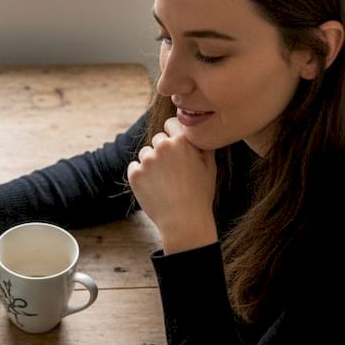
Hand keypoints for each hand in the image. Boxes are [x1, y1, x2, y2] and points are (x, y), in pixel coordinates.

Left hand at [126, 117, 217, 253]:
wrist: (184, 221)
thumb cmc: (200, 194)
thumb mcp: (210, 166)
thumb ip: (202, 143)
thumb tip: (197, 128)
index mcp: (182, 140)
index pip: (170, 123)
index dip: (174, 134)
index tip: (176, 148)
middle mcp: (163, 146)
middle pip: (158, 139)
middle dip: (163, 151)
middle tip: (173, 172)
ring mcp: (147, 160)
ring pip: (145, 154)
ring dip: (151, 164)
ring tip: (164, 183)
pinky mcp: (134, 174)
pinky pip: (134, 168)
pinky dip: (141, 176)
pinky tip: (154, 188)